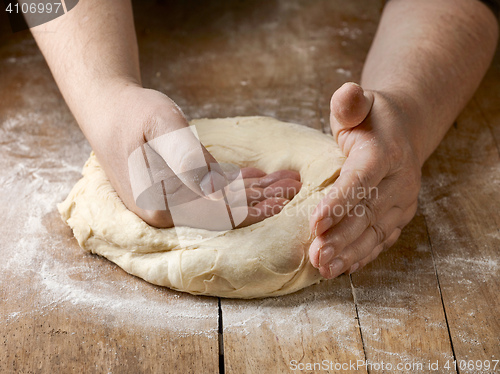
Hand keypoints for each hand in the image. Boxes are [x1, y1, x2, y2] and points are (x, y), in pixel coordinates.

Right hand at [87, 84, 301, 228]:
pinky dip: (236, 186)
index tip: (284, 199)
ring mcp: (169, 206)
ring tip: (284, 184)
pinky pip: (210, 194)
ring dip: (254, 193)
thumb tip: (217, 193)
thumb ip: (188, 159)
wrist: (106, 109)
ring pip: (221, 203)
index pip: (220, 214)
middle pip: (225, 212)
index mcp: (162, 204)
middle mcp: (166, 213)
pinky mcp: (172, 194)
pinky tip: (258, 180)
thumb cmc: (133, 113)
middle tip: (294, 187)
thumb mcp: (162, 126)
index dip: (255, 208)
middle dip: (262, 200)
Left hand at [309, 83, 421, 277]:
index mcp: (386, 152)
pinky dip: (363, 254)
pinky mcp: (399, 216)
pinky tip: (343, 267)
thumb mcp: (359, 105)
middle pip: (367, 213)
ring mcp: (402, 202)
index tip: (315, 222)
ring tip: (325, 268)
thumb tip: (347, 94)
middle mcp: (400, 181)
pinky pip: (382, 239)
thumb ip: (350, 103)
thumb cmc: (371, 119)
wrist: (402, 133)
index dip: (338, 203)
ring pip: (375, 232)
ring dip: (349, 253)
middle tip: (315, 255)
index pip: (361, 180)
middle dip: (340, 237)